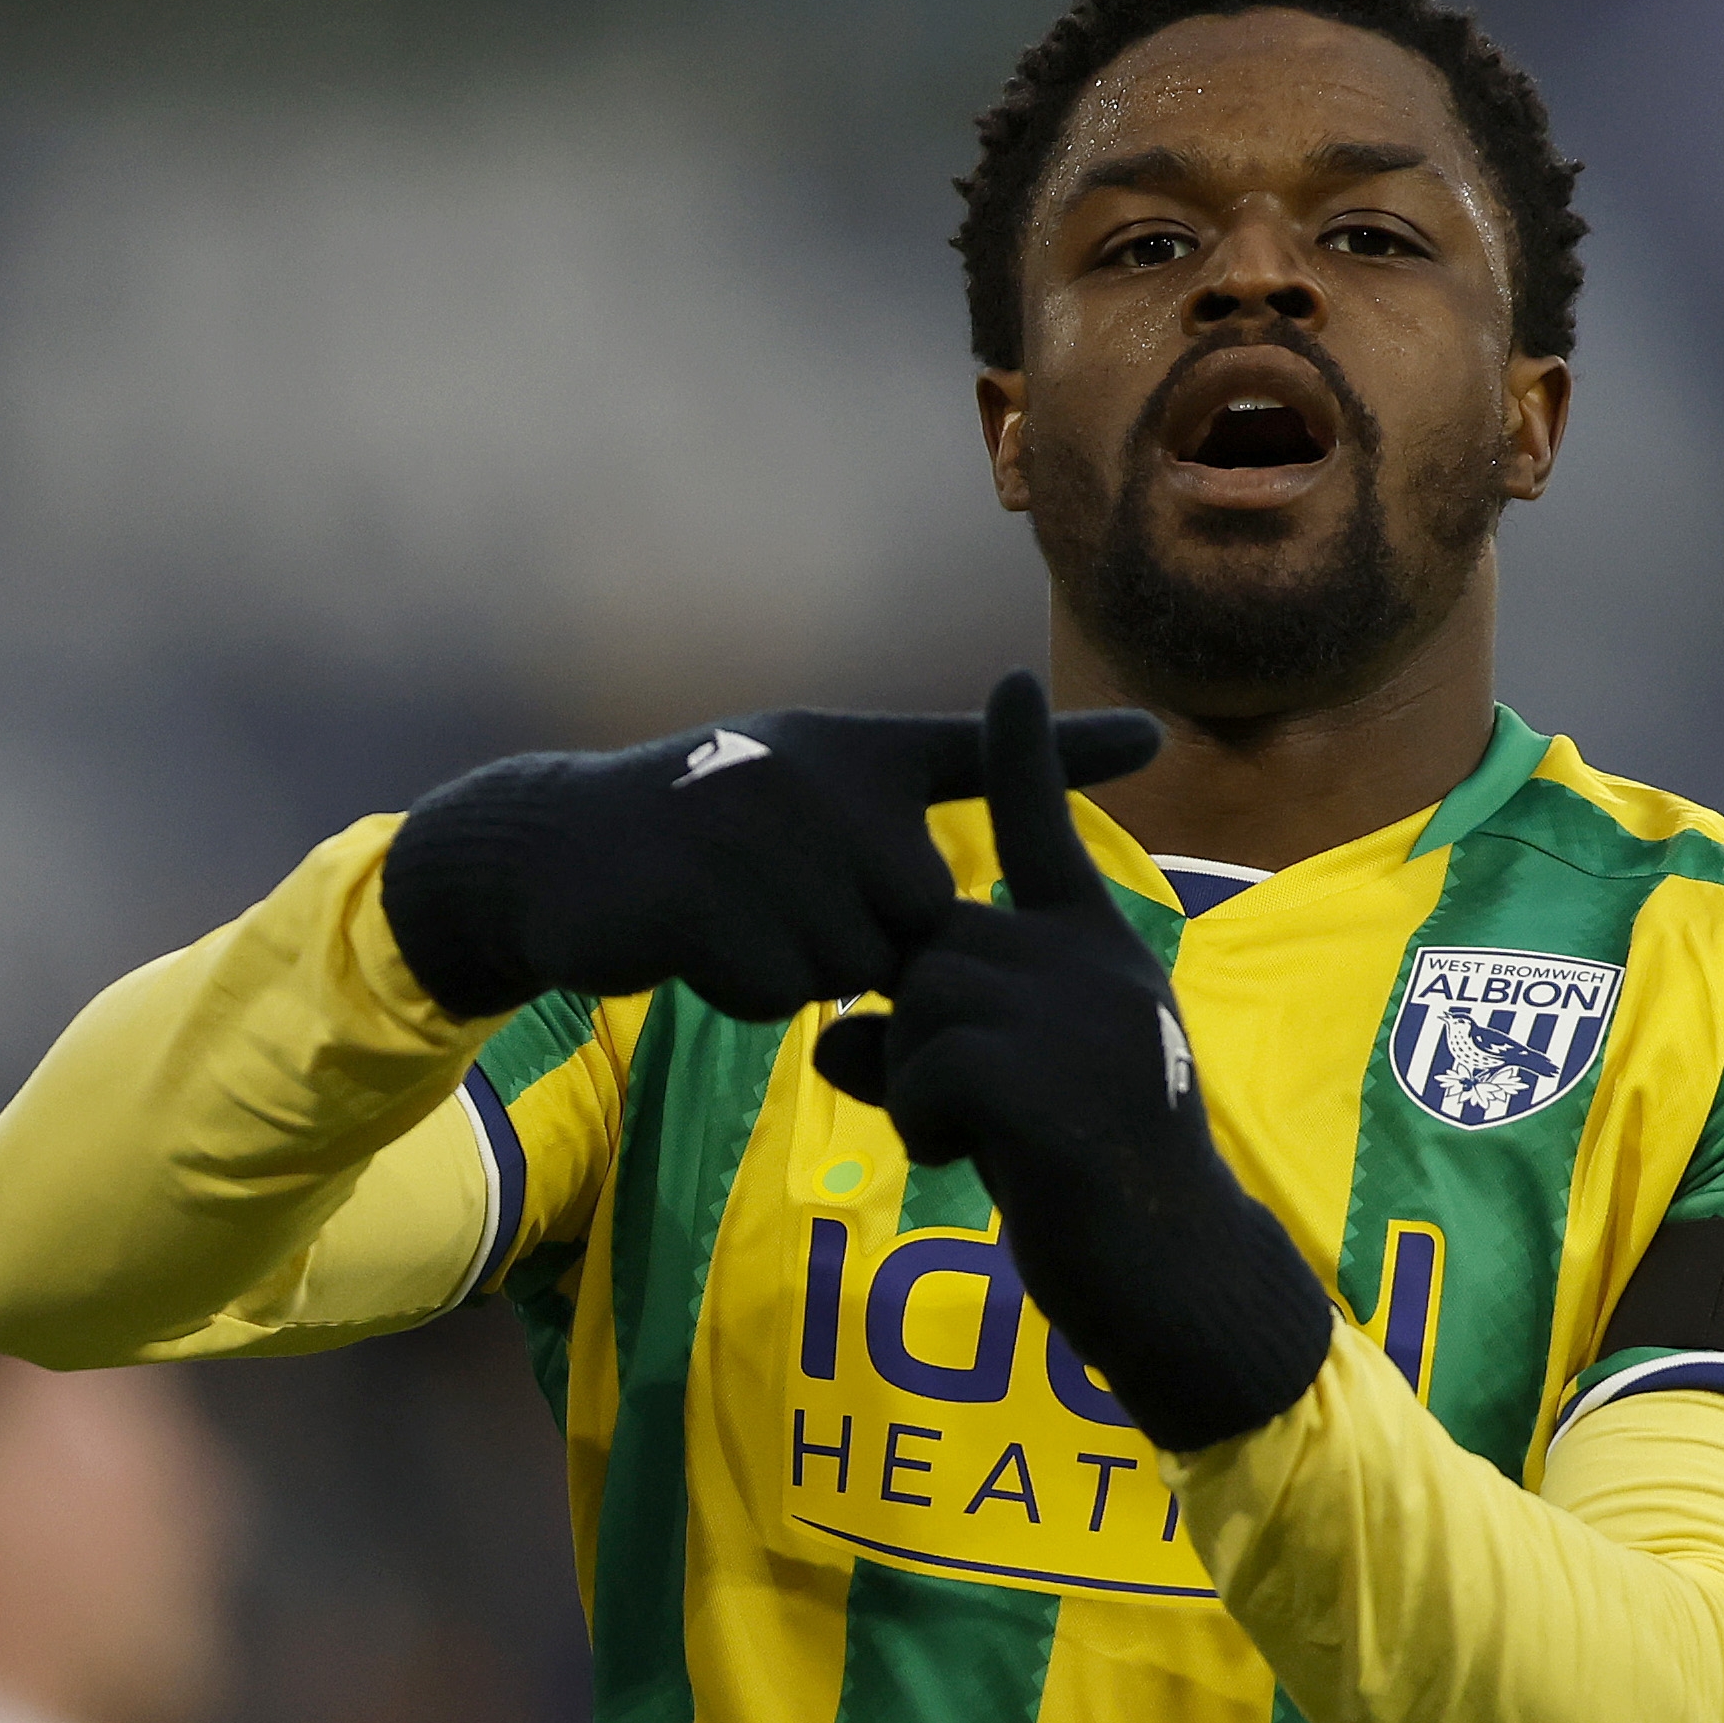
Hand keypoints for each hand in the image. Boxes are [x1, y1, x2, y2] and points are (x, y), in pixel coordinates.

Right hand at [382, 700, 1162, 1020]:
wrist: (562, 853)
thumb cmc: (701, 830)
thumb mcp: (805, 795)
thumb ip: (900, 815)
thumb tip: (966, 882)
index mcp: (853, 753)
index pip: (974, 755)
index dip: (1068, 749)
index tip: (1161, 734)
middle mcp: (820, 778)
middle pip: (921, 918)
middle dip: (868, 944)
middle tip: (786, 903)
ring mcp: (761, 833)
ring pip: (853, 965)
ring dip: (802, 968)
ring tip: (737, 915)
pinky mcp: (708, 896)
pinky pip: (782, 988)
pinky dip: (744, 985)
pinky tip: (698, 937)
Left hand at [815, 671, 1331, 1449]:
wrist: (1177, 1276)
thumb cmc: (1100, 1192)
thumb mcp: (1012, 1102)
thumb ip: (936, 1052)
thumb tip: (836, 1043)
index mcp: (1101, 956)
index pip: (1049, 837)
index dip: (1026, 757)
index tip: (1006, 680)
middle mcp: (1093, 967)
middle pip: (931, 947)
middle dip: (913, 1028)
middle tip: (961, 1114)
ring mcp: (1076, 1018)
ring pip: (918, 1005)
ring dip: (917, 1084)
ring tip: (978, 1141)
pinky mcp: (1045, 1080)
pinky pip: (923, 1068)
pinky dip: (921, 1122)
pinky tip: (971, 1160)